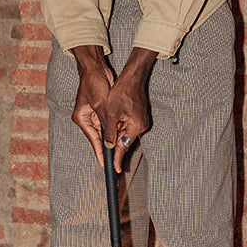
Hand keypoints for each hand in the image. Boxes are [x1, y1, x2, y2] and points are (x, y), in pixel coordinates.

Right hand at [71, 46, 114, 166]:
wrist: (96, 68)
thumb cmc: (94, 83)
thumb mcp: (100, 104)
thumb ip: (105, 123)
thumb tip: (109, 139)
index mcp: (82, 118)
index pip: (93, 139)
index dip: (99, 152)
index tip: (104, 164)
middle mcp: (87, 118)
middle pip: (99, 136)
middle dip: (108, 146)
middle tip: (115, 160)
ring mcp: (95, 114)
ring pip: (105, 130)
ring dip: (113, 136)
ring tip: (120, 150)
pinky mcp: (102, 110)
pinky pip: (109, 123)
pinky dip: (115, 127)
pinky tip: (121, 135)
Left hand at [103, 47, 155, 171]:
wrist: (132, 77)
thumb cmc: (122, 92)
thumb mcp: (111, 113)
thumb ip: (110, 131)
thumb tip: (109, 144)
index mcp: (135, 127)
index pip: (124, 147)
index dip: (117, 158)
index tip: (115, 169)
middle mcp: (141, 125)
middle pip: (124, 140)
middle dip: (114, 142)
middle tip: (105, 150)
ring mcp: (141, 120)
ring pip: (125, 132)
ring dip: (116, 131)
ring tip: (108, 124)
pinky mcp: (139, 115)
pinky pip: (128, 125)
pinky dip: (119, 125)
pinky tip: (114, 118)